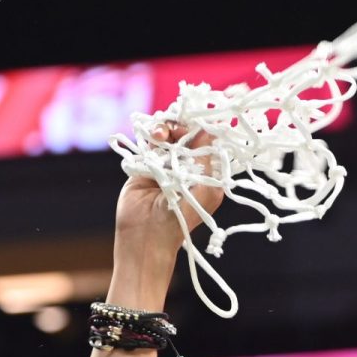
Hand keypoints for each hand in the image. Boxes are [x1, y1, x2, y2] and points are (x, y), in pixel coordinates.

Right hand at [113, 120, 226, 261]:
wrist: (147, 233)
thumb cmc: (181, 218)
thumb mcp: (204, 190)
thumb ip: (207, 160)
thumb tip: (210, 132)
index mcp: (207, 174)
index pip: (207, 143)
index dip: (202, 130)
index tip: (197, 122)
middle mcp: (187, 167)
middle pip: (186, 135)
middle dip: (181, 128)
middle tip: (175, 131)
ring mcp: (166, 164)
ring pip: (167, 135)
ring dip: (164, 128)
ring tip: (159, 134)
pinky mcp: (146, 164)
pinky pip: (150, 141)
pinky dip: (151, 134)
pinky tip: (152, 135)